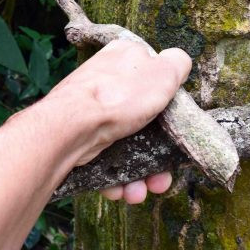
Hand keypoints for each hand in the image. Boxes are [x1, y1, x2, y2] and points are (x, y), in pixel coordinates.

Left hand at [44, 39, 191, 203]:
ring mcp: (93, 110)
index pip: (156, 80)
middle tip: (161, 180)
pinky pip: (106, 158)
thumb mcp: (162, 72)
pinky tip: (121, 189)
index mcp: (125, 58)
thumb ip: (177, 62)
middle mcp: (107, 82)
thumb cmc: (119, 96)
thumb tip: (178, 61)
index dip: (169, 110)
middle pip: (144, 122)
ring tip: (139, 192)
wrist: (70, 127)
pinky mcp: (82, 135)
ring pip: (126, 146)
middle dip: (156, 156)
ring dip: (138, 174)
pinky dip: (116, 177)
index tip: (177, 134)